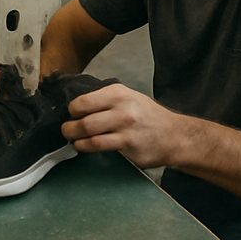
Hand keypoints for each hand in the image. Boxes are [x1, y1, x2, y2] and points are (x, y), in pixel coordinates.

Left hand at [60, 83, 181, 168]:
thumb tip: (77, 105)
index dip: (72, 109)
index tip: (71, 114)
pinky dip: (85, 147)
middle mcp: (122, 108)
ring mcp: (125, 127)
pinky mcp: (128, 145)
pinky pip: (98, 146)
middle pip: (84, 118)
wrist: (174, 136)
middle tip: (66, 129)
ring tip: (72, 139)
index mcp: (118, 92)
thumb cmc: (148, 117)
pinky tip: (83, 146)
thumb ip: (105, 99)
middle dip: (69, 126)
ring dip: (74, 138)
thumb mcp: (129, 98)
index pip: (83, 100)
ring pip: (89, 133)